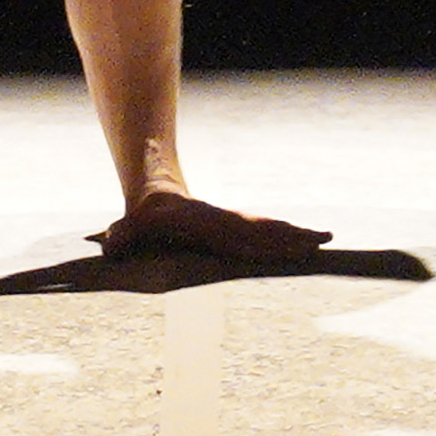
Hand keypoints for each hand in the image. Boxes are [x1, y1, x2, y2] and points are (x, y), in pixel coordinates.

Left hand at [96, 188, 329, 262]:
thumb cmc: (142, 216)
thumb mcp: (128, 226)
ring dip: (297, 234)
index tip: (287, 244)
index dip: (265, 241)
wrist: (154, 190)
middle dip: (293, 235)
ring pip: (270, 228)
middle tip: (324, 240)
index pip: (240, 235)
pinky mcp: (237, 226)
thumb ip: (120, 237)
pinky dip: (287, 236)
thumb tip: (109, 245)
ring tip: (326, 238)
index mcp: (207, 224)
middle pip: (264, 229)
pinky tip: (306, 241)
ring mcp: (234, 222)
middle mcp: (226, 222)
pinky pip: (266, 231)